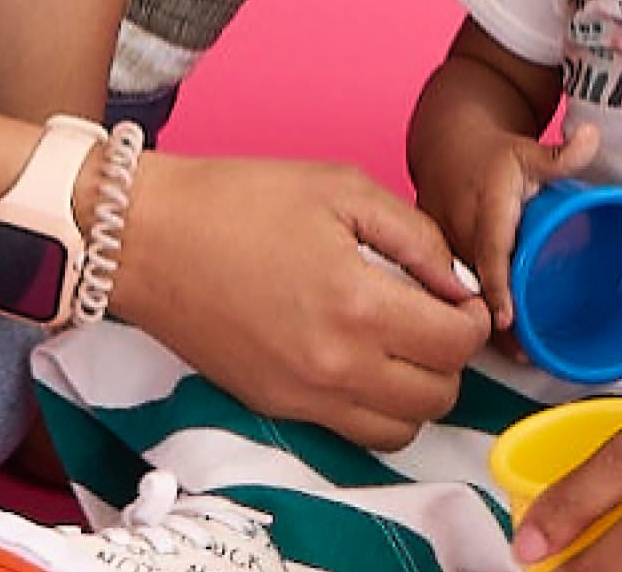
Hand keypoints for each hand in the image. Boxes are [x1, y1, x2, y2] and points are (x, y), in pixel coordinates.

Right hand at [118, 152, 493, 448]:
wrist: (148, 238)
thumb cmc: (239, 201)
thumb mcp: (341, 188)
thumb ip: (415, 236)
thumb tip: (455, 282)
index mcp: (357, 304)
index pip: (456, 344)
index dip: (473, 318)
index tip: (458, 295)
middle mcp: (336, 366)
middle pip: (438, 396)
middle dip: (450, 356)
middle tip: (433, 315)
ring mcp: (303, 398)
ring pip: (401, 430)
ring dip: (416, 391)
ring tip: (399, 342)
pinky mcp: (276, 408)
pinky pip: (352, 433)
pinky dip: (374, 407)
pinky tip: (359, 358)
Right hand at [434, 118, 603, 335]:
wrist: (444, 145)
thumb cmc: (492, 155)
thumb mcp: (528, 149)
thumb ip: (562, 154)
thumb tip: (593, 137)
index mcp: (485, 207)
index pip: (491, 250)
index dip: (497, 286)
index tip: (507, 317)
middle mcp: (457, 230)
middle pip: (474, 284)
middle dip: (496, 321)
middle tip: (527, 354)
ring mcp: (441, 247)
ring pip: (459, 294)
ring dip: (483, 324)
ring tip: (516, 354)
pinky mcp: (432, 259)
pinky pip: (449, 291)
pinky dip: (467, 315)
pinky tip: (490, 340)